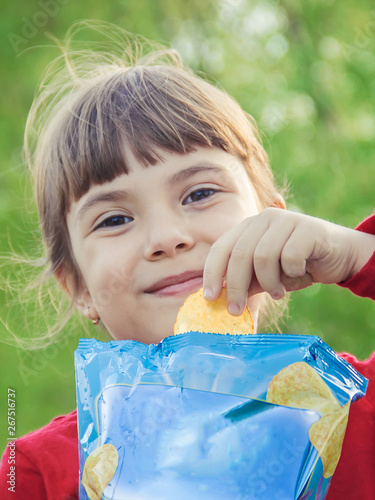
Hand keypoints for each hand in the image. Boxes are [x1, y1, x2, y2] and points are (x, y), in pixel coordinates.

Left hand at [203, 208, 374, 314]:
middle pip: (240, 254)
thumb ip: (246, 282)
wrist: (339, 255)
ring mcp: (285, 219)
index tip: (209, 297)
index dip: (212, 273)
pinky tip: (300, 274)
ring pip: (263, 257)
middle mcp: (264, 218)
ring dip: (269, 283)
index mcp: (249, 227)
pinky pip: (289, 257)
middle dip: (236, 286)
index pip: (221, 247)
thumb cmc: (298, 266)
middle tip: (235, 310)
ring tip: (278, 291)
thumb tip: (219, 297)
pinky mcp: (307, 227)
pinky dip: (292, 273)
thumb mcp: (267, 276)